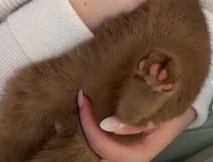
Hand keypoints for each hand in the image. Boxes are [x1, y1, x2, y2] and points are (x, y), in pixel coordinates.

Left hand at [78, 91, 195, 161]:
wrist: (181, 109)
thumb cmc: (173, 110)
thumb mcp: (161, 114)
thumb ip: (136, 123)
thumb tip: (106, 124)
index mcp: (138, 154)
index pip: (104, 146)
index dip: (89, 125)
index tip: (83, 98)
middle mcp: (127, 156)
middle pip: (95, 152)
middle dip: (81, 130)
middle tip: (74, 106)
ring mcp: (122, 150)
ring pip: (95, 148)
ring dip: (81, 130)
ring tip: (71, 111)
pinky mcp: (119, 141)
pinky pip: (99, 140)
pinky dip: (87, 128)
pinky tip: (80, 114)